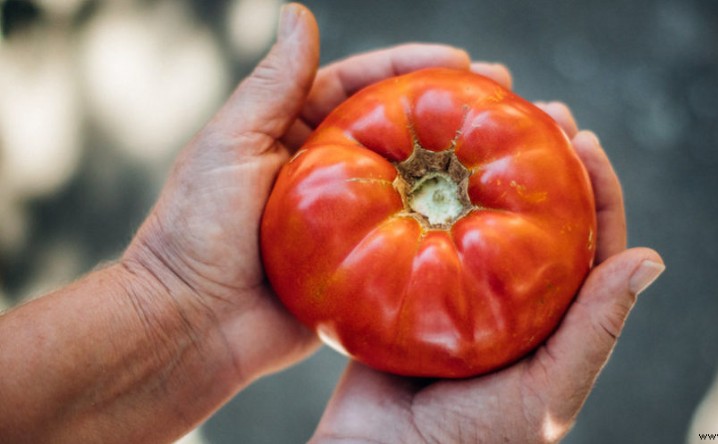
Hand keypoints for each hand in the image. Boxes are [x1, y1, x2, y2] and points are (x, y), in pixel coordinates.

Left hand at [122, 3, 513, 383]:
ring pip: (411, 182)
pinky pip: (408, 237)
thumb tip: (296, 13)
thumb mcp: (231, 143)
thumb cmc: (196, 230)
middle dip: (449, 108)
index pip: (361, 85)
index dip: (411, 67)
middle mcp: (327, 172)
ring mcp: (348, 219)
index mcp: (295, 135)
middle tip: (505, 94)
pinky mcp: (361, 265)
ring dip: (456, 163)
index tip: (462, 59)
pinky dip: (443, 223)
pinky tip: (482, 212)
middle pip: (398, 129)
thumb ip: (273, 85)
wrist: (191, 326)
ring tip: (507, 144)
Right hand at [310, 104, 664, 442]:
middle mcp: (511, 297)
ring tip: (487, 118)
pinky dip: (430, 192)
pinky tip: (426, 160)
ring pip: (481, 213)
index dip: (595, 188)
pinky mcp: (410, 286)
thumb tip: (651, 259)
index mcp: (553, 319)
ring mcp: (459, 288)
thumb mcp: (546, 391)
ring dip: (488, 166)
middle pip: (537, 214)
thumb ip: (595, 330)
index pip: (591, 243)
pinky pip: (425, 230)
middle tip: (541, 110)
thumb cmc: (469, 442)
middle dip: (545, 159)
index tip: (583, 139)